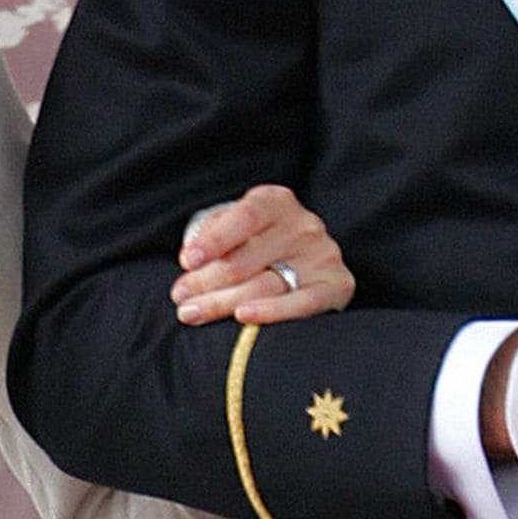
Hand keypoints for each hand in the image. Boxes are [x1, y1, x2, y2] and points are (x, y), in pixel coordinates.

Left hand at [170, 183, 354, 325]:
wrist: (309, 263)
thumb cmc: (260, 242)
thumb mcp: (238, 227)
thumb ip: (214, 235)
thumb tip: (189, 259)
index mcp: (277, 202)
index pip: (244, 217)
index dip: (214, 239)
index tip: (187, 261)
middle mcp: (304, 224)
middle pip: (247, 258)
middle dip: (206, 280)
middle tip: (180, 297)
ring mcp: (323, 255)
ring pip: (265, 284)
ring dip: (223, 302)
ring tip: (192, 313)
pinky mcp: (337, 285)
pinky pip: (302, 303)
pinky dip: (272, 311)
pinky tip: (242, 316)